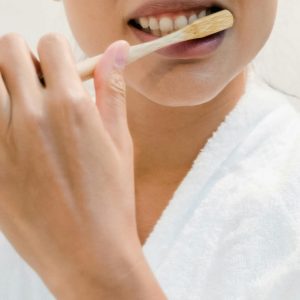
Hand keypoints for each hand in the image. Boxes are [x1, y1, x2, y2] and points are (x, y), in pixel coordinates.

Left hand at [0, 33, 142, 297]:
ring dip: (3, 82)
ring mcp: (1, 141)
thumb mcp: (120, 142)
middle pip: (7, 49)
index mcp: (71, 107)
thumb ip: (112, 90)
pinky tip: (14, 133)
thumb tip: (118, 49)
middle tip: (42, 85)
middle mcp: (31, 116)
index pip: (50, 44)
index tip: (64, 69)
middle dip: (26, 58)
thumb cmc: (110, 200)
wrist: (88, 255)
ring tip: (23, 106)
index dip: (59, 52)